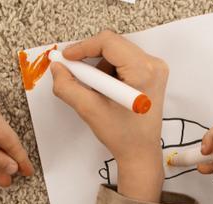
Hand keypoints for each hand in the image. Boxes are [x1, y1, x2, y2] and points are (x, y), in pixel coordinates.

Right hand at [50, 31, 167, 201]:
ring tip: (95, 90)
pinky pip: (124, 61)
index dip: (83, 47)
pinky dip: (109, 71)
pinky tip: (106, 90)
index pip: (108, 42)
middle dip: (90, 58)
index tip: (67, 58)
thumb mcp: (89, 110)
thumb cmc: (122, 136)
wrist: (141, 153)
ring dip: (100, 66)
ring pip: (117, 52)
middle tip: (75, 73)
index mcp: (143, 71)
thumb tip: (57, 67)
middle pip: (113, 45)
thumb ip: (68, 86)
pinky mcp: (153, 74)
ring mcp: (156, 69)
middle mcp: (154, 65)